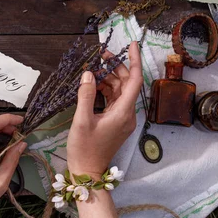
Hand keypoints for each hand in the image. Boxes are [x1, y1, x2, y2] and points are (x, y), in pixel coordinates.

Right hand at [67, 41, 141, 177]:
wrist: (87, 172)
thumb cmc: (84, 148)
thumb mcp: (82, 120)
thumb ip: (86, 94)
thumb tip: (89, 73)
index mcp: (124, 112)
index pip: (135, 80)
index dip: (135, 60)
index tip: (131, 44)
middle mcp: (127, 114)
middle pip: (127, 83)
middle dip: (116, 67)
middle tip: (101, 54)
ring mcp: (122, 118)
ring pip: (119, 91)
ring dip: (108, 78)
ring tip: (92, 68)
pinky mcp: (115, 122)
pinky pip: (114, 100)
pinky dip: (105, 89)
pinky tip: (93, 84)